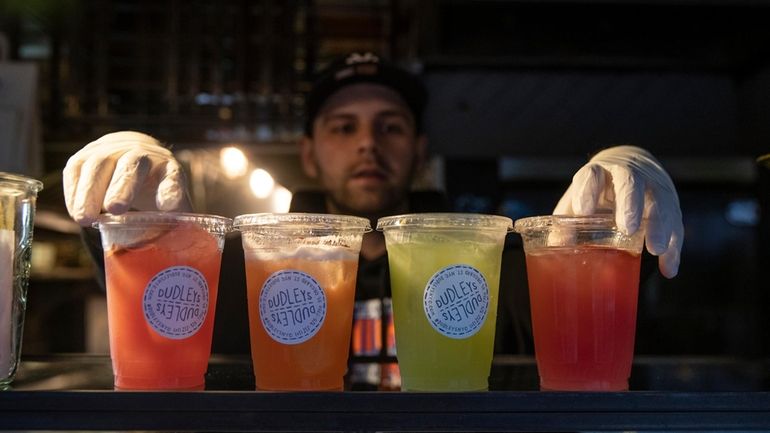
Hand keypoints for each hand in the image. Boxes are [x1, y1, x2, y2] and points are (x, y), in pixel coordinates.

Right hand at [63, 131, 191, 225]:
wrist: (131, 155)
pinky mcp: (86, 155)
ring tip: (85, 219)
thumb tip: (172, 256)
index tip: (168, 207)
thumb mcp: (169, 206)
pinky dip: (75, 191)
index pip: (172, 177)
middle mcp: (141, 154)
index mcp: (168, 168)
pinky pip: (77, 169)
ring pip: (100, 165)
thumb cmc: (153, 190)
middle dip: (123, 186)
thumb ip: (172, 227)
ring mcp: (111, 150)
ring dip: (91, 192)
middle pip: (133, 166)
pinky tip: (76, 211)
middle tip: (116, 209)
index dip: (170, 190)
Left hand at [553, 145, 683, 277]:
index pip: (592, 175)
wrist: (631, 166)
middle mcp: (627, 175)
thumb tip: (557, 244)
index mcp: (599, 173)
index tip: (584, 210)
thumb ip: (568, 220)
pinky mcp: (670, 203)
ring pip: (660, 201)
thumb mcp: (579, 200)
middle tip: (628, 228)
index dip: (588, 190)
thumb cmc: (597, 191)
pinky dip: (674, 247)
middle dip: (630, 204)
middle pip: (631, 182)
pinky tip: (669, 267)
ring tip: (656, 249)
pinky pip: (676, 223)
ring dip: (659, 225)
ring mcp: (652, 187)